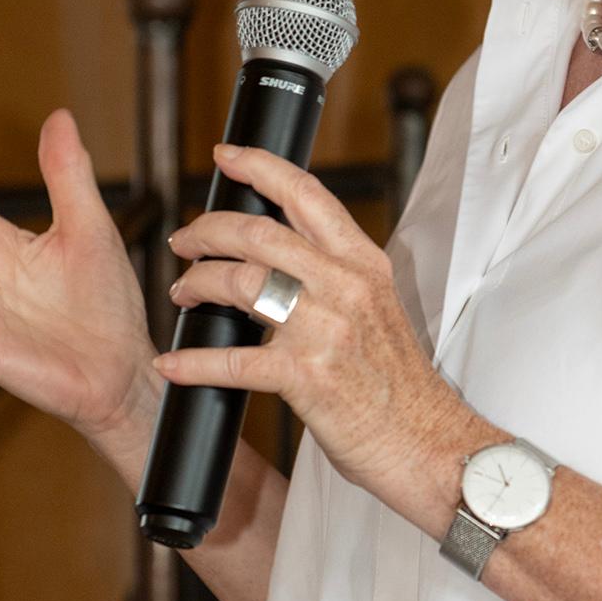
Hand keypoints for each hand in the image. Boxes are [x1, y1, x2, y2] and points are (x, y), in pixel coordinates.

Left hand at [160, 144, 470, 529]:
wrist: (429, 444)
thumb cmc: (399, 385)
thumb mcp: (378, 308)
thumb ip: (337, 276)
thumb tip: (282, 255)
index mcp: (364, 263)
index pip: (306, 194)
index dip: (259, 166)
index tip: (225, 156)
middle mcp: (346, 286)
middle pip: (259, 232)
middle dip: (207, 230)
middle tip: (184, 239)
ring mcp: (326, 329)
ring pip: (241, 282)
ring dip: (197, 283)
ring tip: (182, 292)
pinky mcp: (306, 377)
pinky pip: (233, 360)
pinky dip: (193, 362)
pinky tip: (172, 365)